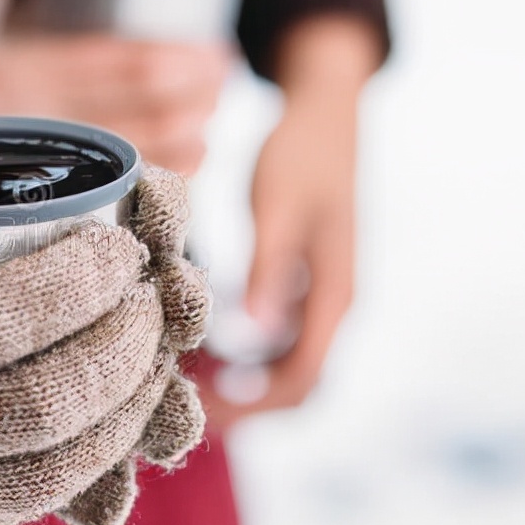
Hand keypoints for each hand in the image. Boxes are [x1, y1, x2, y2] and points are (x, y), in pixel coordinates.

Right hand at [0, 120, 206, 524]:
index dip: (75, 280)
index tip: (117, 243)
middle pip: (46, 392)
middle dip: (121, 336)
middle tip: (147, 287)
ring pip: (55, 455)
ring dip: (125, 397)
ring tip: (148, 345)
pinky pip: (33, 497)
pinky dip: (95, 450)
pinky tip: (117, 410)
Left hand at [203, 16, 379, 429]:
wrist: (325, 114)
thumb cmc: (298, 154)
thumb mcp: (276, 208)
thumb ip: (267, 268)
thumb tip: (253, 331)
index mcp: (334, 293)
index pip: (302, 378)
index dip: (253, 406)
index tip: (200, 410)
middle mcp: (335, 304)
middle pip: (302, 384)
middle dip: (250, 407)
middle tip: (188, 408)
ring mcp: (324, 295)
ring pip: (293, 365)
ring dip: (250, 385)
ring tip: (192, 384)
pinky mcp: (308, 281)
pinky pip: (286, 338)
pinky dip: (252, 357)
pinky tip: (209, 350)